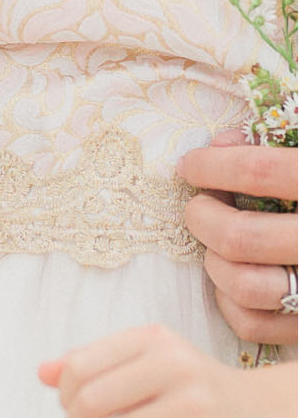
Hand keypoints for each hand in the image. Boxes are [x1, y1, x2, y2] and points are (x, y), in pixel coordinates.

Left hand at [38, 323, 288, 415]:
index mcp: (153, 338)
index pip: (81, 366)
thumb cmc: (189, 389)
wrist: (258, 409)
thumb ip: (94, 365)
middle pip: (92, 401)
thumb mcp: (145, 363)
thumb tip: (41, 373)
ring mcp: (193, 400)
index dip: (66, 394)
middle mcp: (174, 363)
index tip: (72, 406)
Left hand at [178, 133, 297, 344]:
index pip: (260, 172)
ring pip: (243, 284)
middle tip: (201, 205)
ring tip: (217, 243)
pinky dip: (228, 300)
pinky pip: (252, 323)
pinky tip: (235, 275)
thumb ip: (278, 147)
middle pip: (240, 236)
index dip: (212, 165)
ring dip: (214, 260)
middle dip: (202, 216)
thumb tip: (223, 145)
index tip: (190, 165)